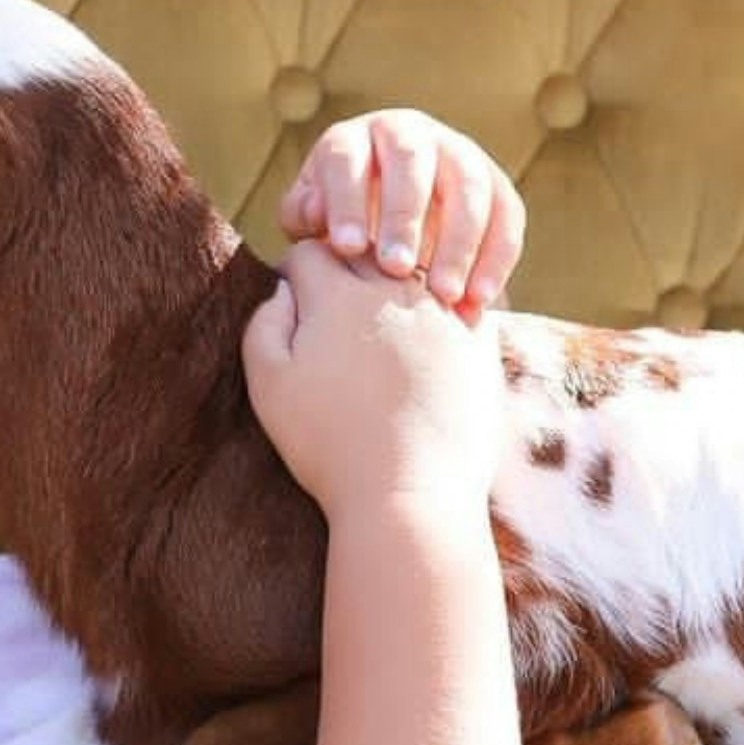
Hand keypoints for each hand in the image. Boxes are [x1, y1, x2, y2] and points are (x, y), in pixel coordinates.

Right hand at [243, 240, 501, 518]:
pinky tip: (423, 344)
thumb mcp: (269, 386)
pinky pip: (459, 302)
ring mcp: (443, 313)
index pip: (311, 250)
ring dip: (392, 286)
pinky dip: (439, 310)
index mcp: (337, 296)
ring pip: (414, 272)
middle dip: (344, 270)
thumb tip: (283, 288)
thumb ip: (264, 324)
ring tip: (378, 327)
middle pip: (364, 252)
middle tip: (334, 313)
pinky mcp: (479, 343)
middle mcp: (395, 289)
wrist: (410, 494)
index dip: (295, 271)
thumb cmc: (330, 446)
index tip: (294, 304)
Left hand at [278, 110, 525, 320]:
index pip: (347, 157)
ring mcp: (458, 153)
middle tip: (397, 269)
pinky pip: (506, 213)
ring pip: (467, 184)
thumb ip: (306, 215)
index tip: (348, 249)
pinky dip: (497, 256)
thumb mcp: (313, 219)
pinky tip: (480, 300)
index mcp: (355, 140)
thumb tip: (316, 214)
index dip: (347, 199)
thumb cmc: (342, 227)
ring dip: (459, 240)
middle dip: (404, 214)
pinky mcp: (496, 186)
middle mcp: (409, 135)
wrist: (392, 231)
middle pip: (411, 161)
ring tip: (444, 295)